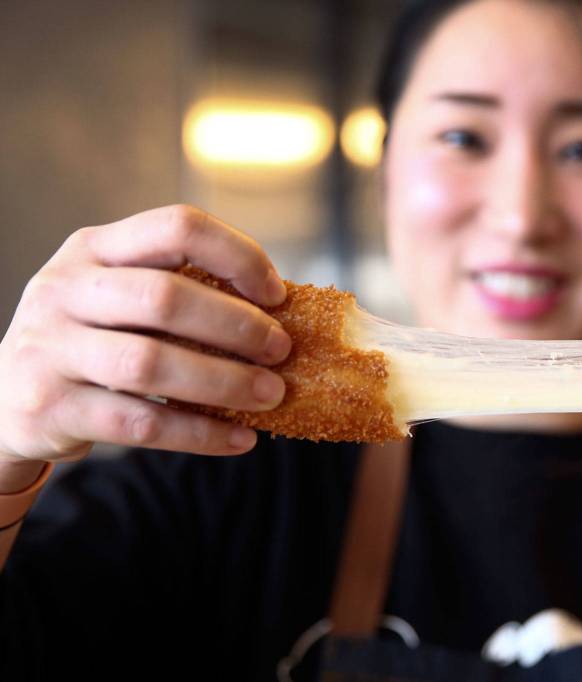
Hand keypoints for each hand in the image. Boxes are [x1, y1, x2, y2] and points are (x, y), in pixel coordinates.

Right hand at [0, 205, 291, 463]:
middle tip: (281, 351)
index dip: (238, 255)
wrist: (3, 400)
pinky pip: (139, 422)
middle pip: (166, 297)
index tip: (277, 294)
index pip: (177, 226)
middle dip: (237, 325)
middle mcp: (65, 288)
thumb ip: (180, 291)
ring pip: (150, 363)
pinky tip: (241, 438)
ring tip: (271, 395)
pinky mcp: (48, 406)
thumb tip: (282, 314)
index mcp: (94, 248)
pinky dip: (199, 433)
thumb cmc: (91, 341)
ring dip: (224, 381)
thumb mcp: (118, 298)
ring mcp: (49, 347)